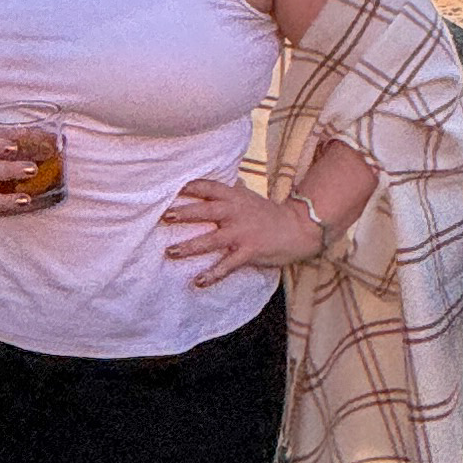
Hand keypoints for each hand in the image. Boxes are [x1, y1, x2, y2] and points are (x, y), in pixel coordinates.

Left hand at [162, 174, 322, 283]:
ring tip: (171, 251)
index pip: (209, 187)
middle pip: (206, 211)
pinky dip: (213, 274)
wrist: (298, 228)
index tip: (169, 189)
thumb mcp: (249, 197)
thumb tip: (218, 180)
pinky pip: (228, 265)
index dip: (190, 187)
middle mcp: (236, 212)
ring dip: (190, 246)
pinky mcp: (249, 252)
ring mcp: (242, 233)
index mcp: (234, 197)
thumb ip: (231, 190)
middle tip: (165, 216)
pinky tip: (198, 282)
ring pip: (212, 239)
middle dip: (185, 213)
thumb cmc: (269, 214)